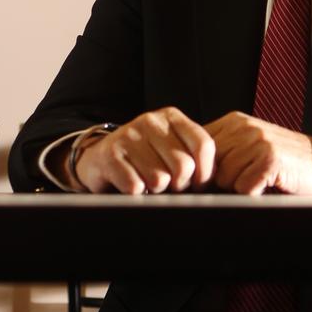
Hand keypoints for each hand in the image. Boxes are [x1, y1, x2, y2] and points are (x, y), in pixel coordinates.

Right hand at [74, 107, 215, 193]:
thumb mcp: (170, 148)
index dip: (205, 172)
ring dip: (155, 191)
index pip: (203, 145)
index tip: (197, 184)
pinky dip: (136, 194)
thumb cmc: (144, 157)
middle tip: (169, 186)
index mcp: (172, 117)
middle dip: (179, 186)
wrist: (99, 159)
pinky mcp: (109, 155)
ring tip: (147, 182)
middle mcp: (151, 121)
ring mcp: (128, 135)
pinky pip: (135, 187)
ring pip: (159, 179)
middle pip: (183, 166)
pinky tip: (131, 184)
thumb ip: (194, 156)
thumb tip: (213, 179)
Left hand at [205, 111, 311, 195]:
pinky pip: (244, 189)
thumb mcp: (250, 146)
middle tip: (245, 182)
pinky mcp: (270, 159)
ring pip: (224, 179)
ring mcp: (257, 141)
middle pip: (208, 167)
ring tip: (260, 181)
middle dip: (220, 182)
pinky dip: (255, 195)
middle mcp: (243, 127)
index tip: (210, 182)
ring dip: (240, 189)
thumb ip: (223, 151)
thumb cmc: (287, 161)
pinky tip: (270, 185)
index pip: (197, 147)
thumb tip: (187, 174)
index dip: (200, 171)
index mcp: (234, 122)